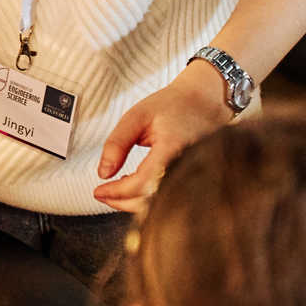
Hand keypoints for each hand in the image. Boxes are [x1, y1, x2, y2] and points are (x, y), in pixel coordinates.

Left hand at [93, 67, 232, 211]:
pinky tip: (137, 185)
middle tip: (103, 194)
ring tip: (116, 190)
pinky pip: (172, 198)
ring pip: (162, 205)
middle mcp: (189, 168)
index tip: (99, 190)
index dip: (117, 191)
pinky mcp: (198, 182)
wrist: (207, 101)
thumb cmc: (175, 105)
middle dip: (122, 202)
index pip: (142, 183)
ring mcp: (197, 178)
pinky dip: (150, 198)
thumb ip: (117, 144)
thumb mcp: (137, 117)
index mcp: (174, 149)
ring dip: (135, 203)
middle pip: (152, 201)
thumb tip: (103, 173)